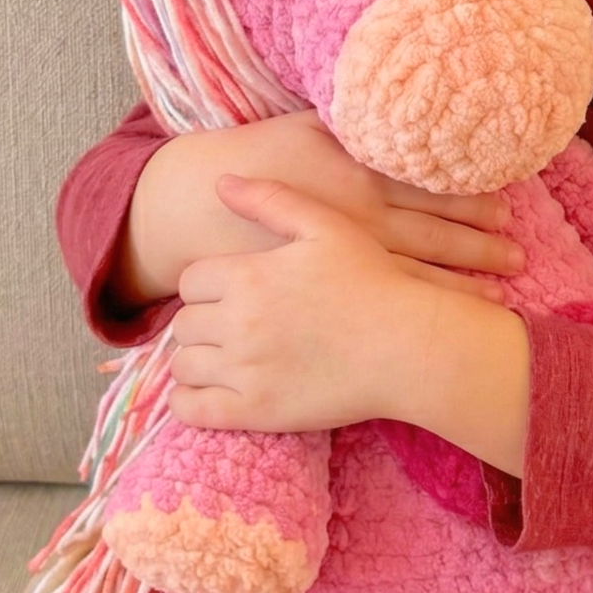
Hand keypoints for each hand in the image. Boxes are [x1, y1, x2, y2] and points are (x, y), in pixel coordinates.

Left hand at [166, 175, 481, 434]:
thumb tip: (220, 182)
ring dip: (197, 360)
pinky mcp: (255, 410)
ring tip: (226, 358)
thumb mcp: (326, 226)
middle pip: (184, 323)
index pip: (191, 280)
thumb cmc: (373, 281)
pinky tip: (208, 393)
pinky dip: (187, 401)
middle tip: (233, 327)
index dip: (210, 286)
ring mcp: (244, 370)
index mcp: (248, 276)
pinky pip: (190, 410)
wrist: (409, 345)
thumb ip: (271, 200)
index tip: (234, 293)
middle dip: (203, 322)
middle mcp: (237, 323)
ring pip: (183, 364)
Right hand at [213, 109, 523, 290]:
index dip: (471, 192)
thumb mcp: (305, 126)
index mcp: (356, 170)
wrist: (195, 208)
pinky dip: (423, 302)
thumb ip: (355, 120)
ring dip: (462, 276)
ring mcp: (343, 256)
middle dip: (479, 241)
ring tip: (502, 284)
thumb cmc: (255, 159)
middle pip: (432, 229)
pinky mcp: (326, 284)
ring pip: (416, 267)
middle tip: (518, 251)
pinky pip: (385, 295)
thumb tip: (402, 99)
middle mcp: (356, 215)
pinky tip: (452, 310)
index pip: (428, 181)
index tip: (507, 202)